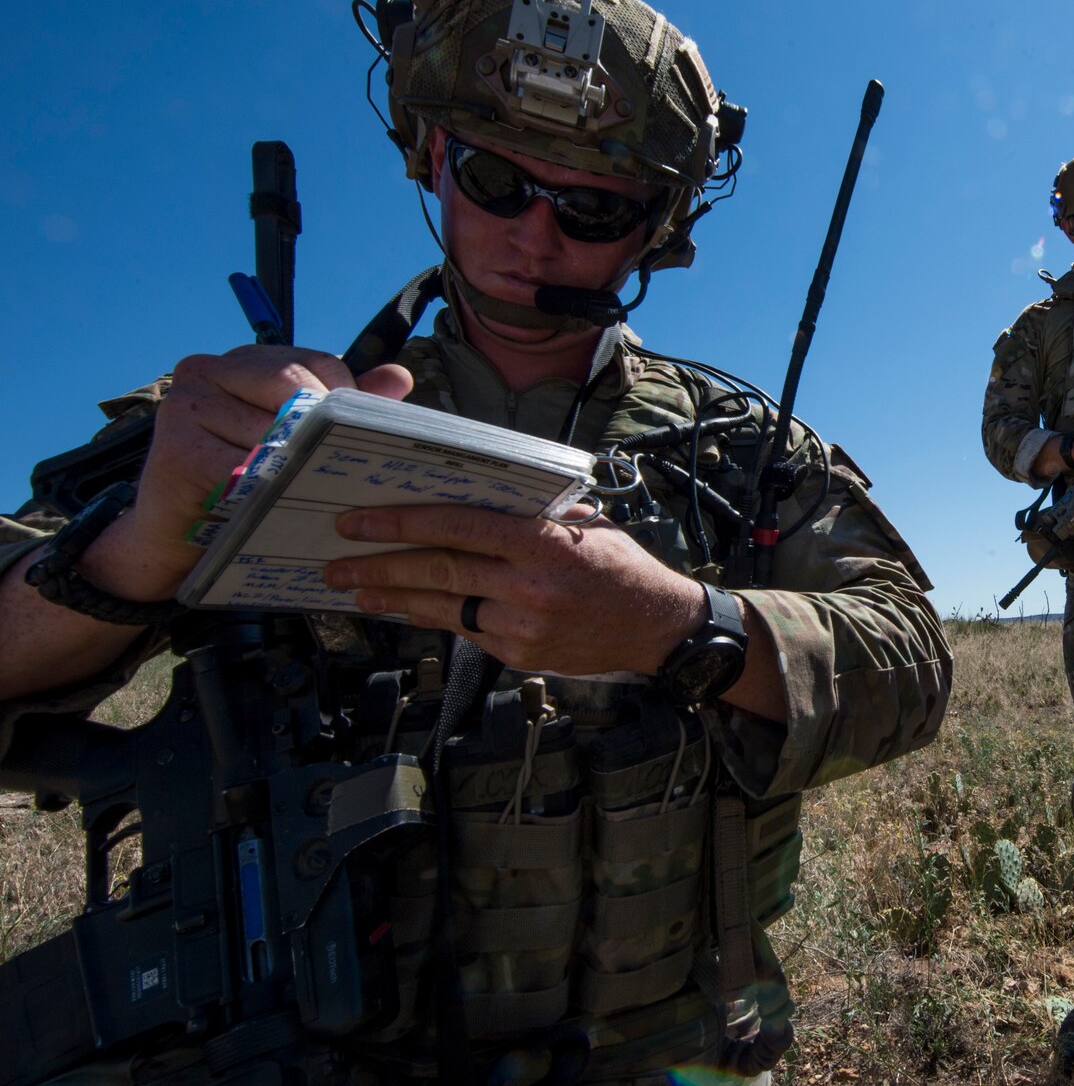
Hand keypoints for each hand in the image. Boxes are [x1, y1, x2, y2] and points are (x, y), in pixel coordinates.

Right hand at [108, 347, 412, 599]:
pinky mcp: (177, 451)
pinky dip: (272, 487)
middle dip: (327, 424)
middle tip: (346, 461)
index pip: (313, 361)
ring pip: (273, 428)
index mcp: (239, 361)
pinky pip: (245, 468)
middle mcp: (204, 372)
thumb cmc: (237, 480)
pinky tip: (285, 503)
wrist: (171, 535)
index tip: (358, 431)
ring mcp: (185, 407)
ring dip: (302, 462)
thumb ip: (340, 405)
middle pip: (291, 383)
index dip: (346, 396)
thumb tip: (398, 378)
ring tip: (321, 486)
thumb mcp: (291, 437)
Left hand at [322, 503, 706, 677]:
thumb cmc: (621, 566)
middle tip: (336, 561)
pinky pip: (465, 630)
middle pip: (438, 571)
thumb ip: (531, 514)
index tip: (358, 520)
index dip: (402, 523)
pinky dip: (432, 616)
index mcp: (544, 543)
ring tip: (354, 590)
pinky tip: (405, 608)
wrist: (658, 627)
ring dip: (393, 597)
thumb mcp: (584, 525)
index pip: (459, 527)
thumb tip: (472, 497)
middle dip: (379, 565)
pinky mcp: (519, 655)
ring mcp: (522, 625)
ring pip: (442, 606)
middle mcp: (529, 586)